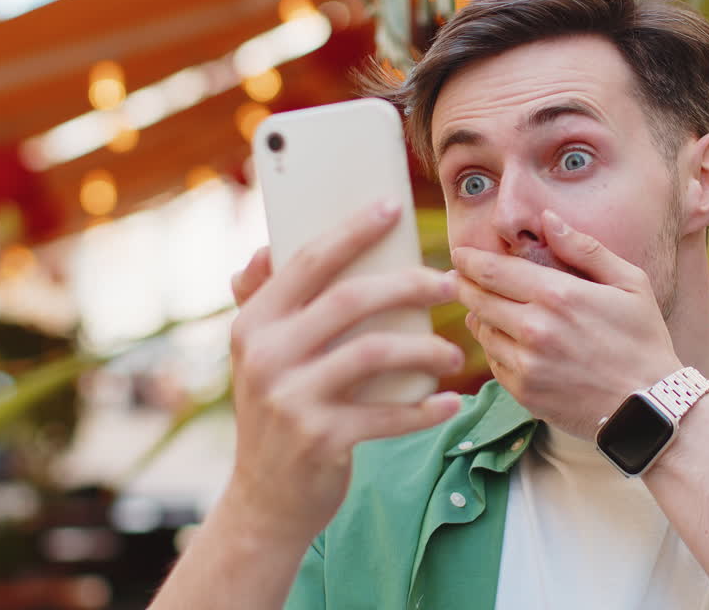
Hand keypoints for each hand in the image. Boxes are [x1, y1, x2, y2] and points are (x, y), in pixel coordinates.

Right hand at [224, 200, 462, 542]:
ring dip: (425, 349)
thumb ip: (260, 303)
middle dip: (409, 285)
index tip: (393, 206)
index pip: (309, 261)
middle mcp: (266, 356)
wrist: (265, 502)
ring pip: (374, 353)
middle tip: (450, 284)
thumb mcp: (257, 357)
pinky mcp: (320, 439)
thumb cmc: (276, 415)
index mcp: (253, 324)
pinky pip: (387, 414)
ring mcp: (291, 399)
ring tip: (455, 353)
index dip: (353, 230)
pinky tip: (451, 402)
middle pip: (350, 300)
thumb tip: (266, 247)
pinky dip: (425, 409)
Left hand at [453, 209, 681, 438]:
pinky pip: (493, 362)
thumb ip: (584, 248)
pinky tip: (507, 342)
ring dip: (478, 316)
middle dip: (463, 284)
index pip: (492, 270)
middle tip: (458, 277)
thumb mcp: (630, 283)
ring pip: (482, 331)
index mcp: (557, 295)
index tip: (459, 254)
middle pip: (477, 298)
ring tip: (483, 308)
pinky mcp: (524, 392)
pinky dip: (494, 348)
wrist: (651, 408)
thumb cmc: (644, 340)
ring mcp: (526, 363)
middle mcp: (534, 328)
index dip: (469, 260)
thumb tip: (548, 219)